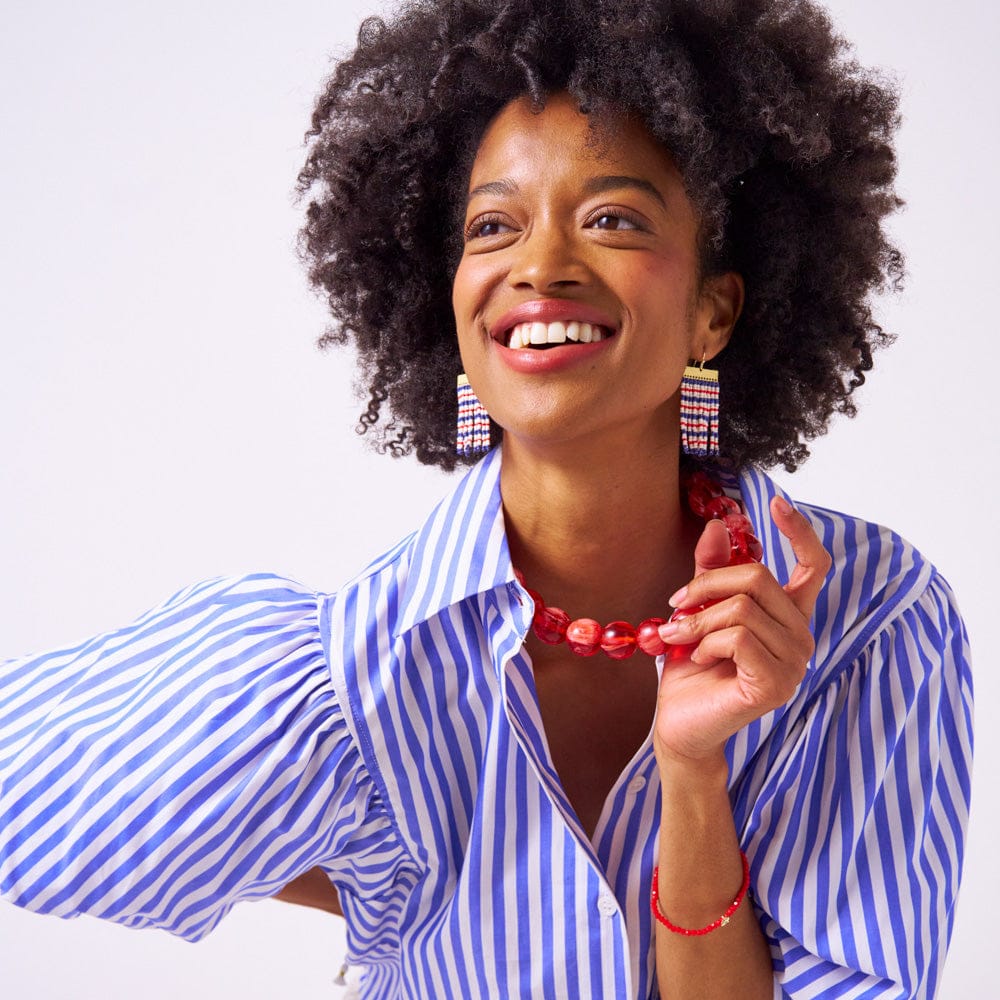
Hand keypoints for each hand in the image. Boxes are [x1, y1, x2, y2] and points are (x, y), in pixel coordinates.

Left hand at [653, 496, 830, 767]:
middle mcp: (800, 636)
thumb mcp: (698, 611)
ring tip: (679, 638)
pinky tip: (699, 660)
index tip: (777, 502)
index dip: (800, 531)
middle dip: (705, 585)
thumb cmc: (691, 669)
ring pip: (743, 608)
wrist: (679, 724)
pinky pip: (739, 638)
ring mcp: (794, 663)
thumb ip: (712, 571)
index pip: (813, 566)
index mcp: (788, 616)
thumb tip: (719, 524)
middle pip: (759, 577)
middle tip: (675, 605)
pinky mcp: (776, 684)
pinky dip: (707, 642)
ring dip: (699, 620)